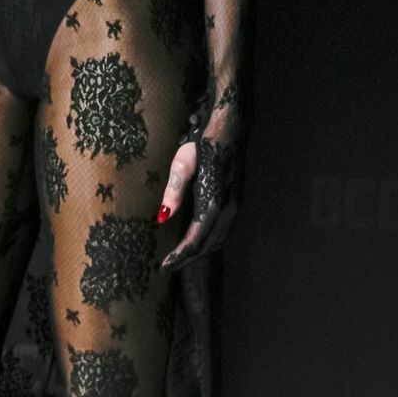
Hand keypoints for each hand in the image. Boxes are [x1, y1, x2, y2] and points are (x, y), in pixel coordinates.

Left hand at [156, 107, 244, 268]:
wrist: (229, 129)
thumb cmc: (203, 144)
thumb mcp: (182, 165)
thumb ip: (174, 192)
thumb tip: (162, 217)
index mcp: (213, 202)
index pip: (195, 239)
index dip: (179, 255)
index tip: (165, 265)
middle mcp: (227, 209)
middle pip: (207, 245)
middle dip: (188, 259)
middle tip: (169, 267)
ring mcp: (234, 206)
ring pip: (217, 240)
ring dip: (199, 252)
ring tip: (181, 258)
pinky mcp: (235, 202)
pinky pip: (223, 231)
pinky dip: (209, 242)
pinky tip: (198, 241)